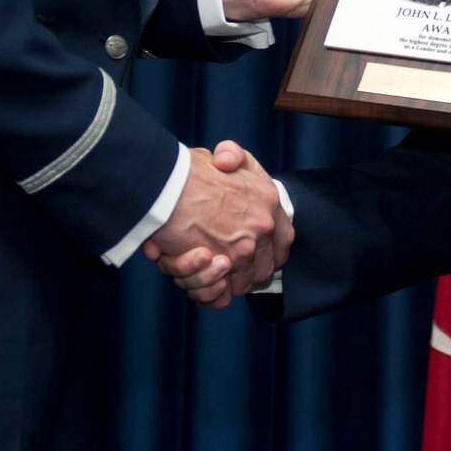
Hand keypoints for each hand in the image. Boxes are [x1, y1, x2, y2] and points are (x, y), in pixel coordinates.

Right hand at [142, 141, 291, 308]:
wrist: (166, 184)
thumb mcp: (222, 154)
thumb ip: (233, 157)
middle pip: (263, 267)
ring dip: (217, 280)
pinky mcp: (221, 267)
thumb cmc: (189, 170)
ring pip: (240, 283)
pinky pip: (221, 296)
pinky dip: (209, 293)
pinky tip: (196, 277)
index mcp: (269, 200)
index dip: (270, 251)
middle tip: (218, 263)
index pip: (284, 239)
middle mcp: (263, 226)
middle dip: (242, 271)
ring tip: (197, 264)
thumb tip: (226, 162)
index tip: (255, 254)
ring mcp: (244, 249)